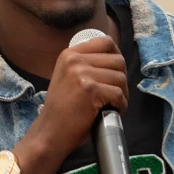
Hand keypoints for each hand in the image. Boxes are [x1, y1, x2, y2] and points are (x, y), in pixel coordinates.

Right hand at [16, 34, 126, 173]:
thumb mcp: (68, 77)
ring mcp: (81, 74)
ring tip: (113, 104)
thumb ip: (85, 64)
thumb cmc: (63, 109)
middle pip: (117, 60)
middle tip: (115, 94)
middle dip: (121, 78)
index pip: (105, 42)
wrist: (50, 132)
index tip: (115, 72)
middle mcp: (74, 60)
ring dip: (122, 93)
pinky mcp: (90, 90)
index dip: (116, 57)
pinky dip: (121, 105)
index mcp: (69, 54)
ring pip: (121, 77)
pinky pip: (118, 93)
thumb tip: (116, 58)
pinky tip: (112, 111)